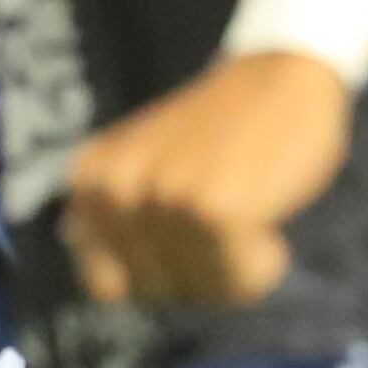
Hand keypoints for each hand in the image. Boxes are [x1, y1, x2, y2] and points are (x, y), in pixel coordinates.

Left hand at [60, 51, 350, 309]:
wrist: (278, 74)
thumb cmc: (216, 133)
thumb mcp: (141, 167)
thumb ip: (113, 222)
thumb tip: (105, 289)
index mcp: (89, 180)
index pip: (109, 288)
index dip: (156, 275)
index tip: (180, 232)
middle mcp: (115, 189)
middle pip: (160, 293)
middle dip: (200, 270)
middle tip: (222, 209)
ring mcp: (164, 198)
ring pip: (204, 291)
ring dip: (237, 265)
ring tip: (244, 205)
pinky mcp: (216, 210)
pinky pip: (242, 281)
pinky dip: (264, 262)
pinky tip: (265, 212)